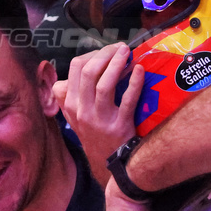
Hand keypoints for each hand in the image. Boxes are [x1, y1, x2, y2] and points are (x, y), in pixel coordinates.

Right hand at [55, 44, 144, 182]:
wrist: (108, 163)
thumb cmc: (94, 133)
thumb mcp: (75, 115)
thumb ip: (72, 93)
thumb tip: (81, 66)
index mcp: (71, 104)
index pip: (75, 68)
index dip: (93, 54)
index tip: (107, 52)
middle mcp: (82, 110)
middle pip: (88, 72)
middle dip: (105, 54)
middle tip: (120, 48)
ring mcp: (99, 119)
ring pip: (104, 84)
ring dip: (116, 64)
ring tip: (127, 53)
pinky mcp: (119, 126)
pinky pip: (127, 100)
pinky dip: (134, 82)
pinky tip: (139, 70)